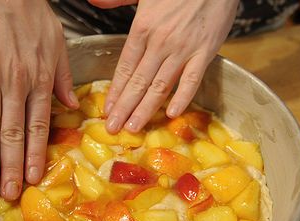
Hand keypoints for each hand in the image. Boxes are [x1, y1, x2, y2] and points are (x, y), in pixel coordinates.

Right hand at [0, 0, 78, 199]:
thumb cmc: (30, 15)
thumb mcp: (57, 44)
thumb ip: (63, 77)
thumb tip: (72, 106)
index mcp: (39, 80)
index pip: (39, 126)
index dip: (36, 154)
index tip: (33, 177)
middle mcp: (18, 84)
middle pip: (16, 132)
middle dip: (14, 165)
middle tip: (11, 192)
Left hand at [88, 0, 238, 133]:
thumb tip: (94, 1)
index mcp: (142, 29)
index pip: (124, 68)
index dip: (115, 92)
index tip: (107, 110)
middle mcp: (160, 43)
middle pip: (138, 82)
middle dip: (123, 108)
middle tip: (113, 128)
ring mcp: (182, 49)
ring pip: (160, 86)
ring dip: (145, 109)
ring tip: (133, 127)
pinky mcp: (205, 52)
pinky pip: (192, 80)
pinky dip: (183, 97)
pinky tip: (173, 113)